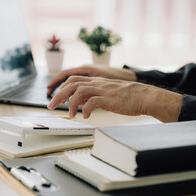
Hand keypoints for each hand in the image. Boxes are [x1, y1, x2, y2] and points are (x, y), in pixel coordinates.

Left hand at [47, 76, 182, 121]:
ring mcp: (103, 90)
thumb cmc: (127, 97)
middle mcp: (98, 84)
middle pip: (72, 84)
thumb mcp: (107, 92)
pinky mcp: (109, 99)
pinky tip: (85, 116)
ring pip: (79, 91)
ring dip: (71, 103)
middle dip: (59, 95)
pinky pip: (92, 102)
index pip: (73, 80)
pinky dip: (85, 109)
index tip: (55, 98)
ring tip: (70, 114)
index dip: (62, 88)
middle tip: (51, 106)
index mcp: (96, 82)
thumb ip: (94, 95)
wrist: (144, 96)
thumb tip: (80, 102)